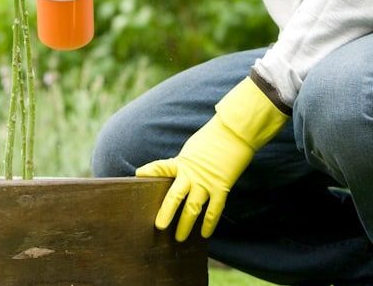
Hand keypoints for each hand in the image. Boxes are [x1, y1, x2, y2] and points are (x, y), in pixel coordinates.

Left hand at [135, 78, 286, 240]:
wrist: (234, 134)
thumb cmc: (209, 142)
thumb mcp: (189, 151)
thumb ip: (180, 166)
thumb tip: (171, 179)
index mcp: (181, 162)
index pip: (161, 167)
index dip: (149, 171)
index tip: (138, 177)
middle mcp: (191, 174)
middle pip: (175, 195)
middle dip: (167, 211)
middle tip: (159, 226)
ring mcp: (207, 182)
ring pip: (193, 207)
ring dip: (186, 224)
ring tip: (179, 238)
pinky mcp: (222, 188)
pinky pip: (214, 209)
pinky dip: (209, 223)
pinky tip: (204, 234)